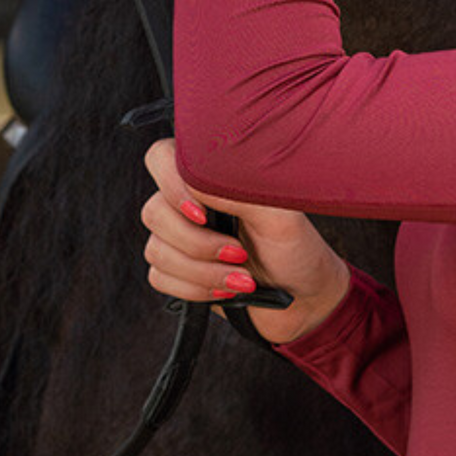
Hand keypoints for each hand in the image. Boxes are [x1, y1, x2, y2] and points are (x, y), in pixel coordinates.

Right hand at [141, 138, 350, 345]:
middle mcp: (189, 202)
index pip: (161, 158)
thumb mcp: (279, 216)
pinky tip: (226, 290)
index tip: (204, 214)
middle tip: (239, 253)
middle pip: (154, 212)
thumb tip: (198, 178)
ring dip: (202, 272)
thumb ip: (238, 190)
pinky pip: (159, 278)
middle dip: (198, 243)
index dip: (172, 186)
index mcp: (211, 177)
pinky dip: (195, 289)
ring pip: (156, 250)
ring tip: (242, 279)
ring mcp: (179, 237)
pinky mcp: (177, 271)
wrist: (302, 298)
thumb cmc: (296, 249)